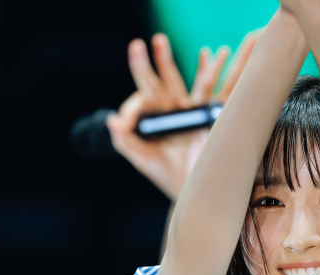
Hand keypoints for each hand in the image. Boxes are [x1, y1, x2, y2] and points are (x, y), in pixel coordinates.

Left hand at [106, 33, 257, 199]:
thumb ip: (126, 142)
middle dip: (146, 64)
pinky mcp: (204, 115)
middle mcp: (166, 111)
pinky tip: (207, 53)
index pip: (140, 102)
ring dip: (167, 60)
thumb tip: (112, 121)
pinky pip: (204, 89)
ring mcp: (185, 110)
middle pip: (155, 82)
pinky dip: (206, 70)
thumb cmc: (167, 175)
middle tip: (137, 45)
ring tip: (159, 40)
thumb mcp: (143, 160)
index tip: (127, 121)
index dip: (132, 107)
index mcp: (151, 120)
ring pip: (175, 80)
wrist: (194, 189)